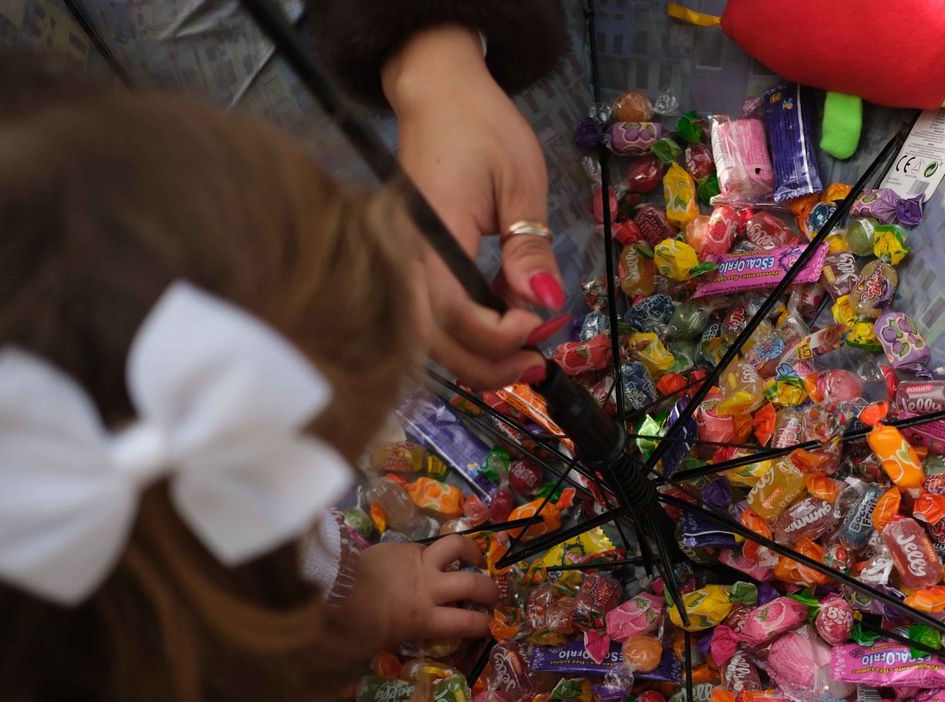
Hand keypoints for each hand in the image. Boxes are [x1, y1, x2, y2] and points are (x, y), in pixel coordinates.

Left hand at [338, 535, 498, 648]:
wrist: (328, 585)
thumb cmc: (350, 624)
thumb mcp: (379, 641)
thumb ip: (401, 635)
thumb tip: (404, 638)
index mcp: (424, 619)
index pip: (468, 623)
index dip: (485, 625)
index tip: (490, 626)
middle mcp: (429, 588)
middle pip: (473, 584)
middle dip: (490, 590)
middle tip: (493, 595)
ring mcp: (418, 563)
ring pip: (457, 548)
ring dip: (471, 553)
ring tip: (475, 559)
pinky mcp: (404, 547)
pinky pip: (427, 547)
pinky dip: (434, 553)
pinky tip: (429, 559)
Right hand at [384, 26, 565, 389]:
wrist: (437, 93)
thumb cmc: (481, 128)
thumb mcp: (521, 182)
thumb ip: (529, 247)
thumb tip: (545, 303)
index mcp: (431, 230)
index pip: (453, 310)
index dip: (498, 334)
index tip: (539, 322)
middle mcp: (404, 253)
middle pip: (434, 340)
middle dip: (488, 365)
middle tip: (537, 363)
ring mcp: (400, 261)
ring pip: (428, 339)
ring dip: (476, 359)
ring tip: (524, 357)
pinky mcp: (407, 265)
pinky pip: (428, 319)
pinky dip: (464, 339)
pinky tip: (500, 332)